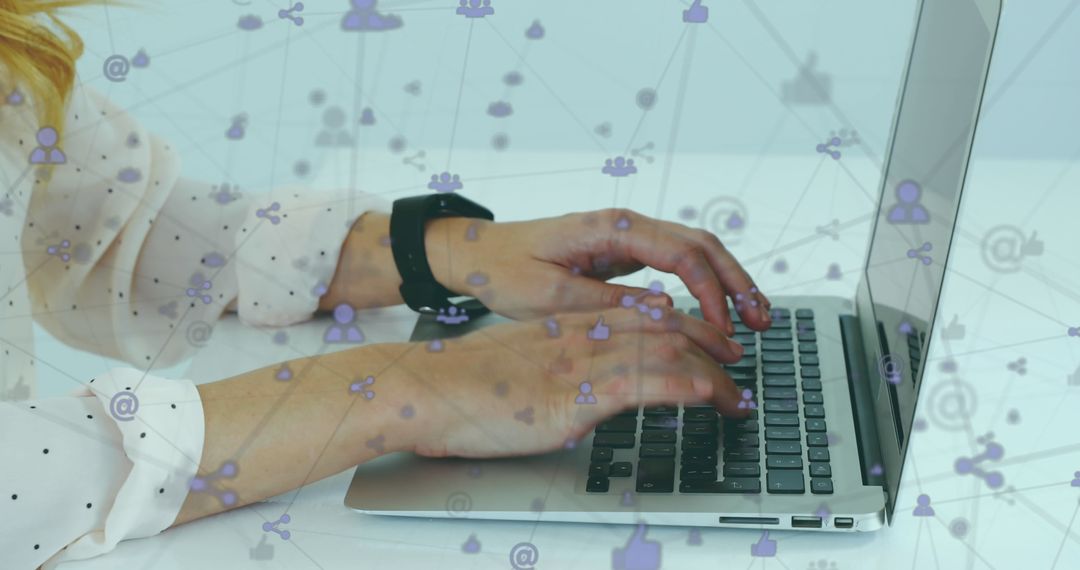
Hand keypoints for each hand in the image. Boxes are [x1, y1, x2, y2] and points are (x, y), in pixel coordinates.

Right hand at [390, 304, 748, 457]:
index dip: (682, 326)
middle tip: (737, 365)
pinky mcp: (577, 393)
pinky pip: (647, 382)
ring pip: (666, 350)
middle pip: (663, 326)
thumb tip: (581, 382)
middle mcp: (582, 334)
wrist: (425, 387)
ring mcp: (581, 361)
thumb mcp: (520, 363)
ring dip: (712, 372)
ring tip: (737, 394)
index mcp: (568, 324)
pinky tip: (712, 397)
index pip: (640, 313)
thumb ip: (557, 364)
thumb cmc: (462, 383)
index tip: (706, 344)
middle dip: (710, 343)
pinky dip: (689, 386)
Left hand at [425, 208, 771, 335]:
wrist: (476, 254)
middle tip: (762, 321)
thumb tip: (662, 315)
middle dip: (737, 282)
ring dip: (727, 283)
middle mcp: (626, 225)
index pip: (681, 254)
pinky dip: (705, 285)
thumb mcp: (551, 296)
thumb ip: (607, 305)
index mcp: (611, 228)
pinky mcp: (623, 253)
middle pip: (701, 244)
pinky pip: (677, 264)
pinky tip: (719, 311)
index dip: (711, 291)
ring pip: (695, 251)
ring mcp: (627, 237)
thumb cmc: (504, 269)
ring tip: (755, 318)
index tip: (724, 327)